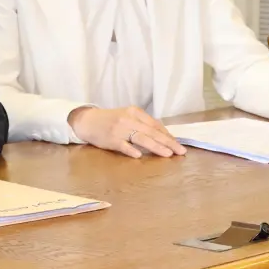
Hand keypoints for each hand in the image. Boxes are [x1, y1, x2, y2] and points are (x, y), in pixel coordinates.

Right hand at [67, 106, 185, 158]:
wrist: (88, 121)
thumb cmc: (111, 120)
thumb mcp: (128, 117)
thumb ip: (143, 125)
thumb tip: (163, 137)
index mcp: (135, 112)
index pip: (156, 125)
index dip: (168, 135)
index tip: (179, 144)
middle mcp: (129, 119)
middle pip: (152, 132)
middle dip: (168, 142)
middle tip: (181, 151)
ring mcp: (119, 129)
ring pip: (141, 138)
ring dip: (156, 146)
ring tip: (168, 154)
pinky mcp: (111, 139)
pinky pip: (123, 146)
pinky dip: (131, 150)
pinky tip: (140, 156)